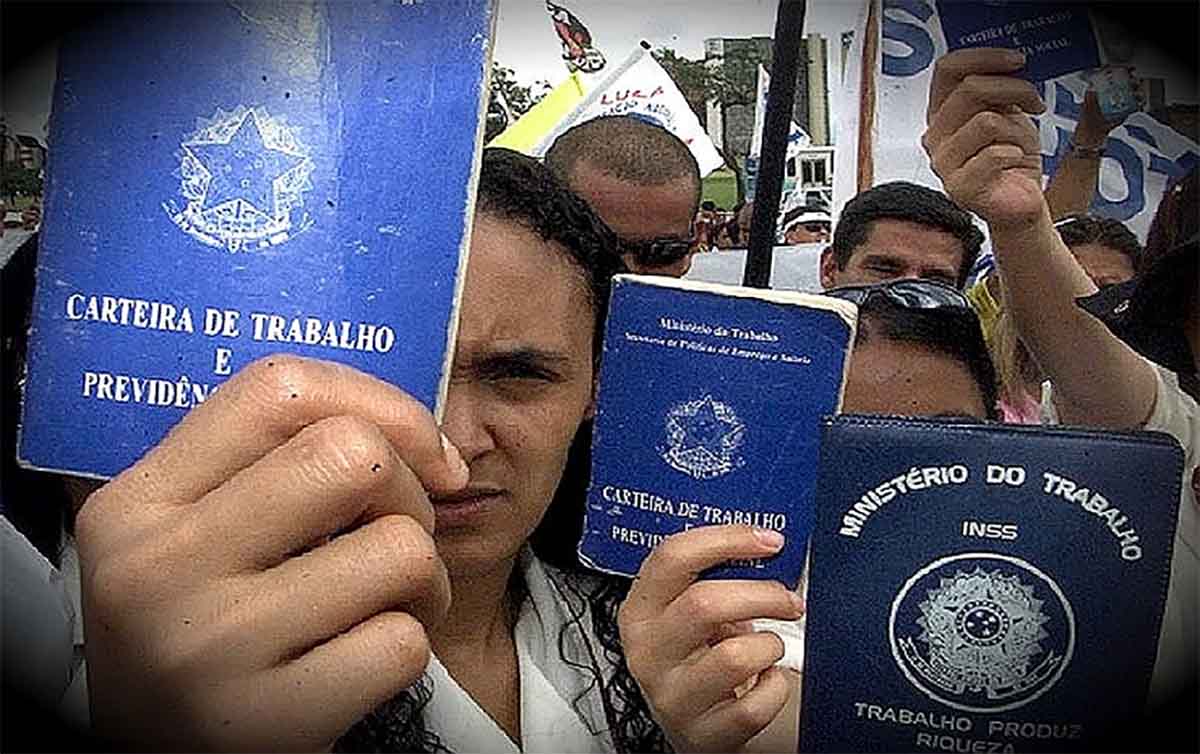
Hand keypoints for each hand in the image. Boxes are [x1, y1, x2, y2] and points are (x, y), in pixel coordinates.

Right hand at [75, 354, 467, 750]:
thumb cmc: (206, 624)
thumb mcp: (193, 531)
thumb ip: (272, 462)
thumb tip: (424, 441)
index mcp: (139, 501)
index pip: (279, 388)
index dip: (380, 401)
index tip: (423, 451)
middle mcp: (162, 566)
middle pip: (353, 454)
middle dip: (410, 492)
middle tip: (393, 533)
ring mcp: (215, 646)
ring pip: (400, 548)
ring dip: (423, 577)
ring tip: (385, 602)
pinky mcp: (272, 719)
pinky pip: (403, 642)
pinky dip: (408, 645)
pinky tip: (366, 658)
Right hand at [618, 526, 803, 752]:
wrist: (697, 724)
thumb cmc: (698, 657)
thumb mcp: (688, 614)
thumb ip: (713, 580)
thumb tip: (765, 547)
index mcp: (640, 611)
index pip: (672, 557)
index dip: (726, 540)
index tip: (768, 540)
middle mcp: (648, 652)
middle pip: (705, 603)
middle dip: (763, 595)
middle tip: (789, 600)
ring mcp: (672, 695)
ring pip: (736, 655)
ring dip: (768, 646)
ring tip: (768, 647)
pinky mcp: (702, 733)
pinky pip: (756, 704)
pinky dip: (775, 688)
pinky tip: (765, 681)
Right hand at [922, 48, 1047, 228]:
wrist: (1020, 202)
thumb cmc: (1012, 158)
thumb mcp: (1008, 112)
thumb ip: (998, 88)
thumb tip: (1008, 62)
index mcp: (942, 113)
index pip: (948, 69)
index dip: (984, 57)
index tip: (1018, 60)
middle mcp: (936, 136)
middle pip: (970, 89)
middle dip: (1015, 89)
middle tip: (1035, 101)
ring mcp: (944, 163)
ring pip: (986, 121)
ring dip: (1017, 129)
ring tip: (1022, 144)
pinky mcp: (960, 188)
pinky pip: (994, 155)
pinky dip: (1016, 154)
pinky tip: (1015, 163)